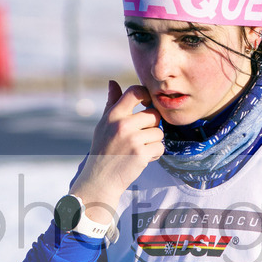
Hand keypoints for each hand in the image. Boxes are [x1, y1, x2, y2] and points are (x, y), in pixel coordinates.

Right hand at [70, 80, 164, 223]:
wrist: (101, 179)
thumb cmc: (103, 150)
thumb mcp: (104, 124)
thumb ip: (112, 103)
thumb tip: (113, 82)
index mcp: (113, 115)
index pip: (135, 92)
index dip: (146, 95)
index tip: (147, 104)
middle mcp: (122, 125)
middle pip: (154, 115)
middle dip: (152, 126)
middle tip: (142, 136)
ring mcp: (133, 140)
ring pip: (159, 133)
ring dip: (154, 142)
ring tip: (139, 149)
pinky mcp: (141, 154)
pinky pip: (160, 148)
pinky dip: (155, 154)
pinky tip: (142, 158)